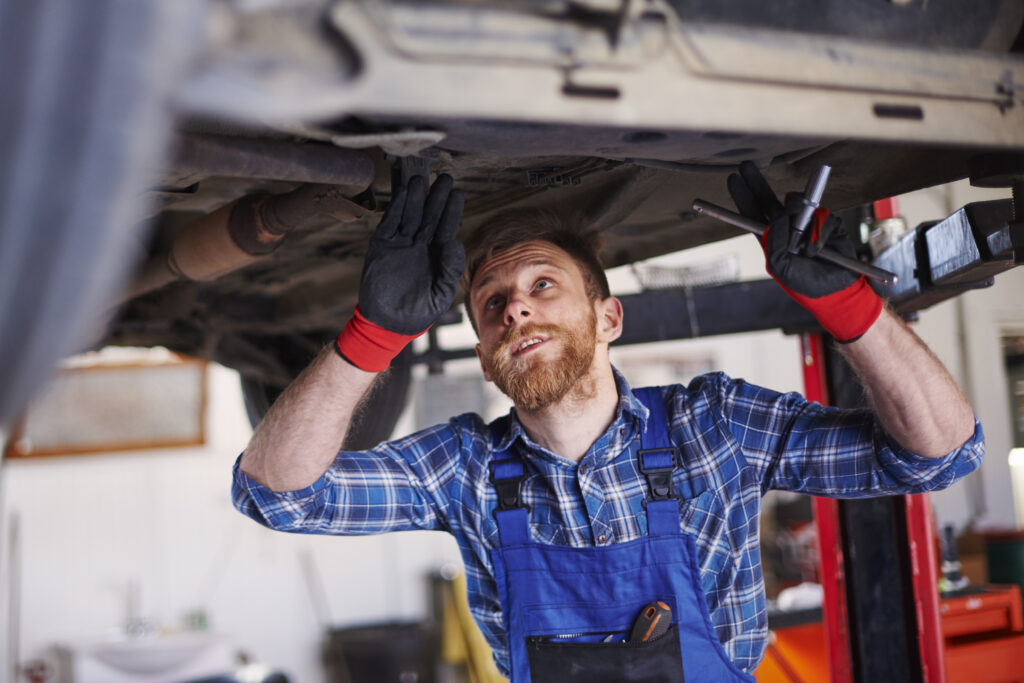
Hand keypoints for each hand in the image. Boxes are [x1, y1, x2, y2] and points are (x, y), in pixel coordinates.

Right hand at [336, 174, 464, 370]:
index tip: (457, 194)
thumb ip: (450, 269)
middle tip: (444, 179)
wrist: (389, 323)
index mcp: (437, 255)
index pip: (446, 228)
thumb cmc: (420, 311)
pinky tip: (402, 195)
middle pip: (429, 216)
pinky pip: (388, 225)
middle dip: (436, 198)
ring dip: (415, 198)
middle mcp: (420, 246)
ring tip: (420, 180)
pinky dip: (394, 210)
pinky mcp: (381, 247)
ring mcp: (400, 245)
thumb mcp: (441, 293)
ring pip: (410, 216)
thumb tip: (455, 242)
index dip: (451, 211)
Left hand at [727, 161, 881, 341]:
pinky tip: (819, 249)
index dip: (743, 198)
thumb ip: (774, 245)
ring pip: (797, 204)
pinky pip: (822, 216)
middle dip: (757, 183)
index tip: (733, 179)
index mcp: (772, 239)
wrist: (837, 290)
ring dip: (799, 219)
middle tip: (745, 167)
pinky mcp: (828, 222)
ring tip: (803, 244)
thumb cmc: (806, 284)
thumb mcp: (781, 268)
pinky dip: (820, 233)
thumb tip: (777, 218)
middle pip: (769, 200)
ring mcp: (807, 223)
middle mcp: (787, 228)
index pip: (753, 215)